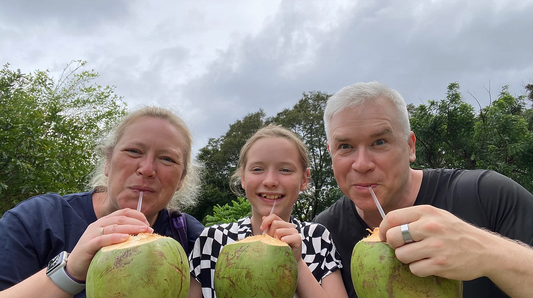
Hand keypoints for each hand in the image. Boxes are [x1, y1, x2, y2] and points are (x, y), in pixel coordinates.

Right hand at [65, 208, 152, 281]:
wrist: (74, 266)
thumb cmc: (95, 253)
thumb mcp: (109, 241)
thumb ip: (120, 235)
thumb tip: (142, 234)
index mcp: (104, 221)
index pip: (123, 212)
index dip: (137, 215)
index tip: (148, 223)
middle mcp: (98, 224)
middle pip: (121, 219)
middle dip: (137, 222)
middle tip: (149, 229)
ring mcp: (92, 233)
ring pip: (114, 227)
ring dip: (131, 228)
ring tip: (143, 232)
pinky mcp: (88, 244)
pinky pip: (103, 239)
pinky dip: (115, 237)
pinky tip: (126, 238)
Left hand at [260, 214, 301, 261]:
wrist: (288, 261)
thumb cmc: (279, 249)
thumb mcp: (271, 237)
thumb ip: (268, 228)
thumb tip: (263, 217)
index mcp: (283, 224)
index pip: (273, 216)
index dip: (266, 221)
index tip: (261, 229)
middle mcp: (290, 226)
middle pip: (275, 223)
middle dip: (270, 233)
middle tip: (273, 242)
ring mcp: (294, 231)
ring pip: (278, 231)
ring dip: (275, 240)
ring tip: (278, 245)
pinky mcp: (297, 238)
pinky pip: (284, 238)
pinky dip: (281, 244)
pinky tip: (283, 248)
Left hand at [378, 205, 492, 280]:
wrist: (485, 250)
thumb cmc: (456, 232)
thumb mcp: (437, 216)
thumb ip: (414, 218)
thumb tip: (387, 227)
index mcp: (427, 212)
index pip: (392, 217)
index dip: (383, 228)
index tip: (384, 236)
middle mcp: (430, 227)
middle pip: (393, 237)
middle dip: (394, 244)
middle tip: (403, 247)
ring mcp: (435, 246)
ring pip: (401, 255)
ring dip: (407, 258)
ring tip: (419, 255)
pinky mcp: (440, 264)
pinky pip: (414, 269)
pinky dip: (418, 269)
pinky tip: (429, 264)